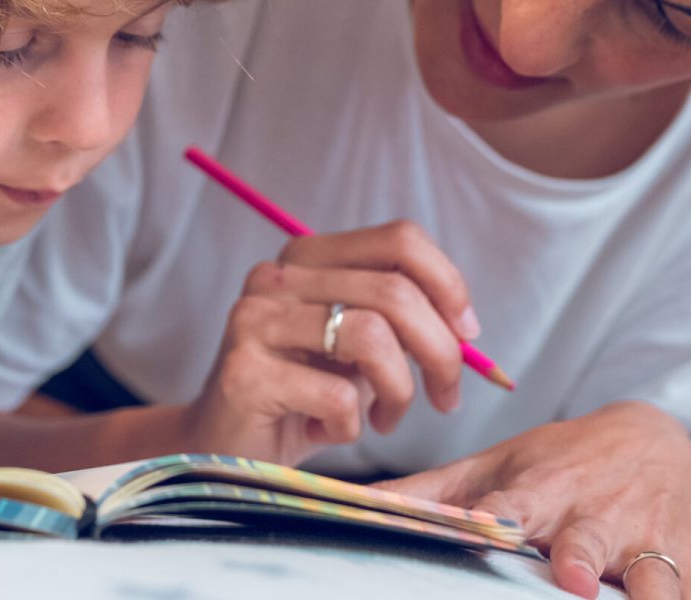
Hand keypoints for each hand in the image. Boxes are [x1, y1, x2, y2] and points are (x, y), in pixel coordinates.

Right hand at [182, 220, 478, 464]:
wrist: (224, 451)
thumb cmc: (302, 399)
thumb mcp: (356, 350)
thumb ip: (400, 323)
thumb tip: (463, 327)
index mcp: (309, 257)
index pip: (398, 240)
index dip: (448, 284)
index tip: (467, 334)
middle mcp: (277, 278)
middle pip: (394, 291)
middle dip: (440, 351)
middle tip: (447, 396)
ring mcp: (254, 322)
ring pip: (371, 337)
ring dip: (399, 391)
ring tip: (385, 419)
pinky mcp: (243, 374)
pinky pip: (337, 396)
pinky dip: (351, 426)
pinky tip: (329, 432)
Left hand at [378, 403, 690, 598]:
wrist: (662, 444)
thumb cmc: (563, 464)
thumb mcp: (502, 463)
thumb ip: (434, 489)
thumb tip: (357, 503)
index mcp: (546, 487)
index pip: (520, 502)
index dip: (504, 517)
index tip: (492, 527)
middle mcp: (601, 514)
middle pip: (590, 544)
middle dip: (584, 560)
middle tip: (573, 576)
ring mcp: (651, 544)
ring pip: (656, 579)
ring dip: (649, 592)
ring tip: (642, 599)